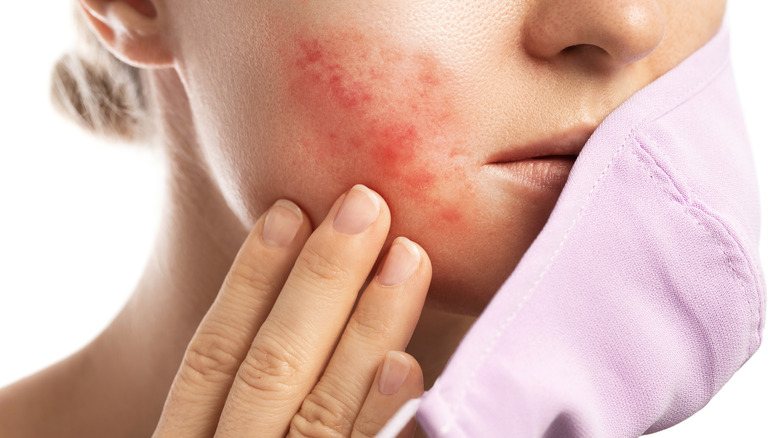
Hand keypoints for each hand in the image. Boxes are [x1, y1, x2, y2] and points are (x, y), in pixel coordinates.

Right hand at [151, 184, 430, 437]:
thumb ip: (242, 395)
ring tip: (408, 256)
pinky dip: (381, 421)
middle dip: (319, 280)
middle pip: (270, 368)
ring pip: (320, 412)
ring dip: (367, 328)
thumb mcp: (222, 434)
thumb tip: (301, 296)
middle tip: (364, 202)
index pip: (211, 358)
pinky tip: (404, 367)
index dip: (248, 280)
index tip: (287, 211)